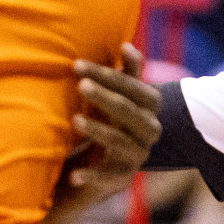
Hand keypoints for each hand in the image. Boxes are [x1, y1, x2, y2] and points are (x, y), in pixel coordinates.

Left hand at [67, 43, 162, 193]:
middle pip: (131, 113)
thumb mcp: (121, 96)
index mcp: (150, 108)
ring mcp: (137, 156)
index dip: (109, 75)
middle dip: (106, 98)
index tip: (76, 65)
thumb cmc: (114, 119)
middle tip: (80, 85)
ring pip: (121, 143)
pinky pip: (108, 178)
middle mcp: (149, 131)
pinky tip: (73, 175)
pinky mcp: (122, 179)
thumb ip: (128, 73)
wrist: (112, 162)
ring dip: (98, 131)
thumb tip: (127, 44)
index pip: (136, 88)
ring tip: (74, 120)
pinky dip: (91, 176)